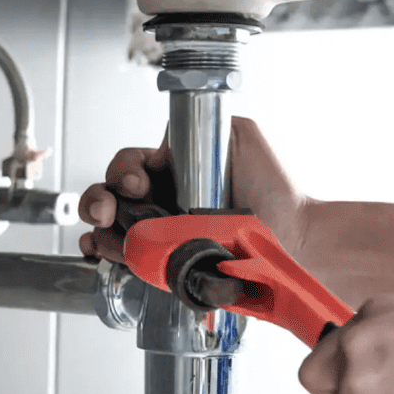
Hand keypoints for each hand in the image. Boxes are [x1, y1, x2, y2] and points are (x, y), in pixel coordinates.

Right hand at [77, 116, 309, 262]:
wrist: (295, 233)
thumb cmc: (275, 187)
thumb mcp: (237, 134)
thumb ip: (200, 127)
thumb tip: (164, 147)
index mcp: (174, 172)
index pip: (129, 165)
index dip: (124, 171)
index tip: (138, 182)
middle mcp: (163, 203)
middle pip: (110, 199)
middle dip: (97, 201)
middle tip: (109, 210)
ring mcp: (163, 236)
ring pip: (113, 232)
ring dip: (100, 232)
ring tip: (107, 235)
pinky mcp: (170, 266)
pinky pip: (131, 263)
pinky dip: (109, 259)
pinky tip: (103, 254)